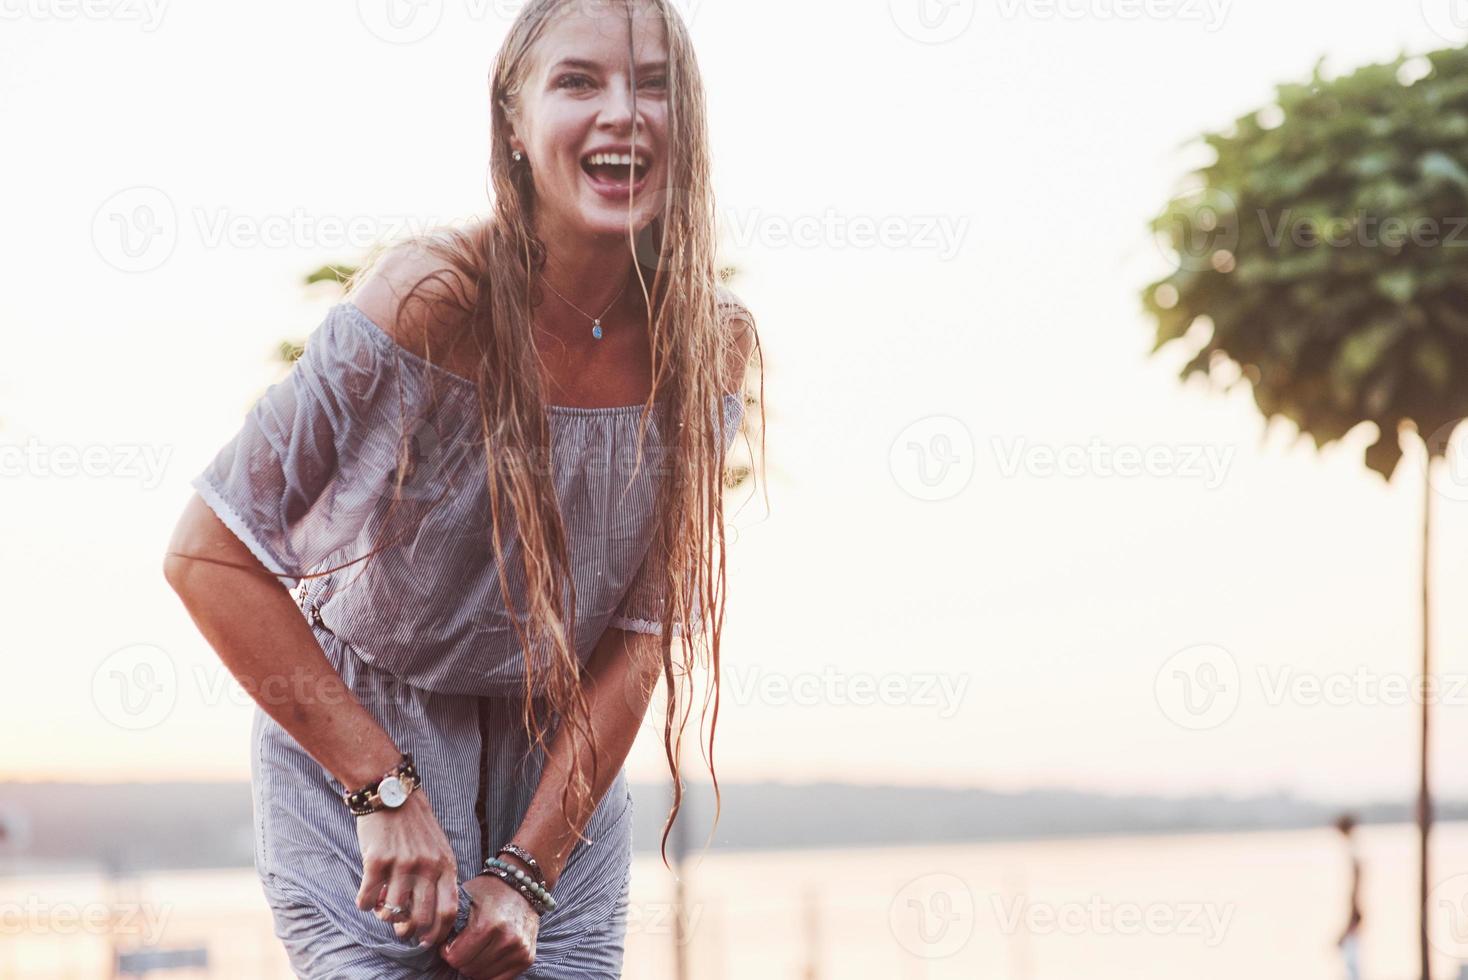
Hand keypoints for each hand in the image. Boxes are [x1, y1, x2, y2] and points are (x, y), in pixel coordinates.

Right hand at [352, 791, 459, 947]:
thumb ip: (439, 875)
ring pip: (393, 913)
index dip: (438, 932)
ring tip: (382, 909)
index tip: (428, 940)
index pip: (449, 910)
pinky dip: (365, 904)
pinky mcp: (377, 860)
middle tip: (401, 929)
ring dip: (385, 917)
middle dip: (409, 931)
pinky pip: (368, 899)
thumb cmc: (415, 823)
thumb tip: (433, 914)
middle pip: (421, 918)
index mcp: (446, 864)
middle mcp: (427, 866)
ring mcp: (402, 864)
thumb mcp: (438, 847)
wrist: (391, 792)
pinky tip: (365, 897)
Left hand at [441, 872, 541, 978]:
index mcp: (489, 924)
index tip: (448, 943)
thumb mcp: (465, 898)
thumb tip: (428, 941)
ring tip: (477, 948)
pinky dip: (490, 971)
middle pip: (468, 969)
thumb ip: (448, 921)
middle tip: (464, 945)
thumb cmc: (489, 892)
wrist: (521, 886)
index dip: (447, 952)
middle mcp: (507, 938)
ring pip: (483, 976)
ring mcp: (520, 950)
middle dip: (461, 959)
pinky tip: (488, 956)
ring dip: (475, 965)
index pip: (456, 958)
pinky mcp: (527, 958)